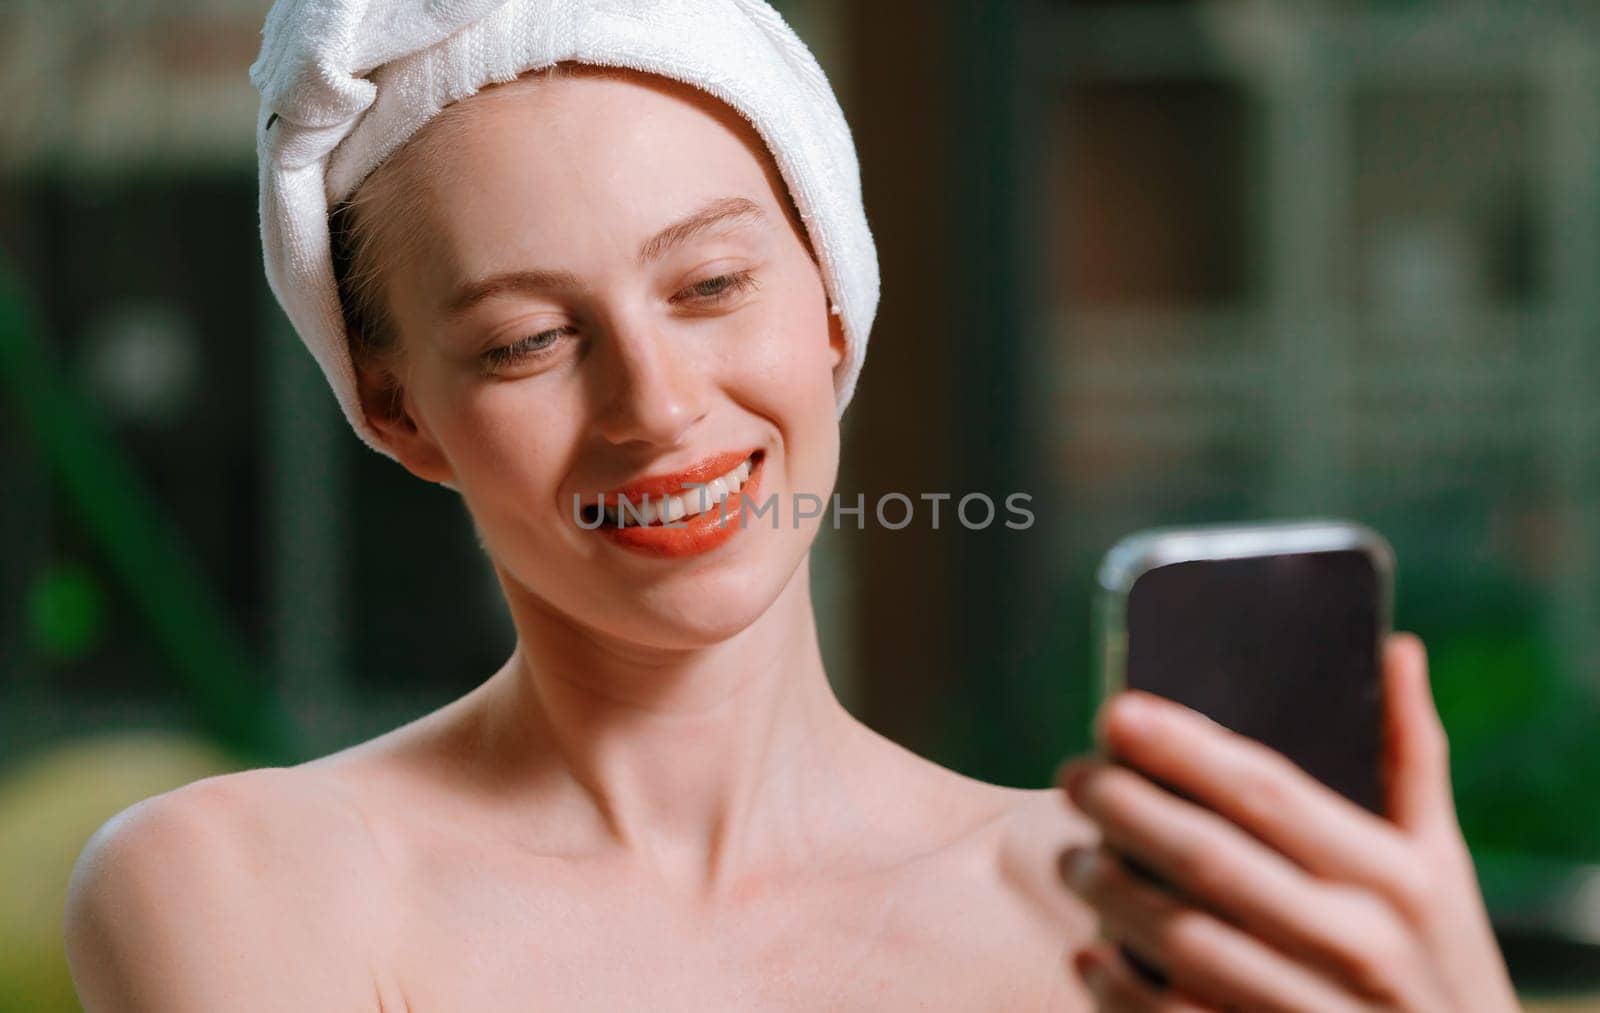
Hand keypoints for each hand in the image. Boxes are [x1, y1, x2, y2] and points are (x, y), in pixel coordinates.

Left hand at [1053, 633, 1519, 1011]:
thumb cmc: (1440, 961)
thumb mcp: (1444, 867)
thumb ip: (1410, 760)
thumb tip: (1393, 648)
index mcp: (1396, 879)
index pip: (1269, 793)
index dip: (1184, 748)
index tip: (1116, 712)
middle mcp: (1357, 946)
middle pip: (1209, 861)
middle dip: (1125, 810)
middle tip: (1073, 777)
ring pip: (1182, 943)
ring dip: (1110, 894)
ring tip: (1072, 860)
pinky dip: (1119, 988)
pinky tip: (1089, 954)